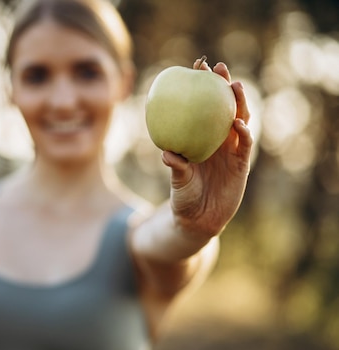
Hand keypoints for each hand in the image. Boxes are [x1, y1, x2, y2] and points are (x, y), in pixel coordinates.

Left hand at [161, 58, 252, 238]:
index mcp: (200, 138)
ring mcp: (231, 150)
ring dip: (238, 103)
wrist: (199, 220)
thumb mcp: (177, 180)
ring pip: (239, 120)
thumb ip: (176, 166)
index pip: (202, 107)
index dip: (203, 87)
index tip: (197, 66)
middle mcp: (217, 140)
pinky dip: (243, 133)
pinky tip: (239, 123)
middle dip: (223, 86)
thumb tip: (167, 154)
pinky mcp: (241, 164)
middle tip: (218, 68)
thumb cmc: (184, 196)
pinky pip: (245, 145)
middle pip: (224, 107)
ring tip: (233, 86)